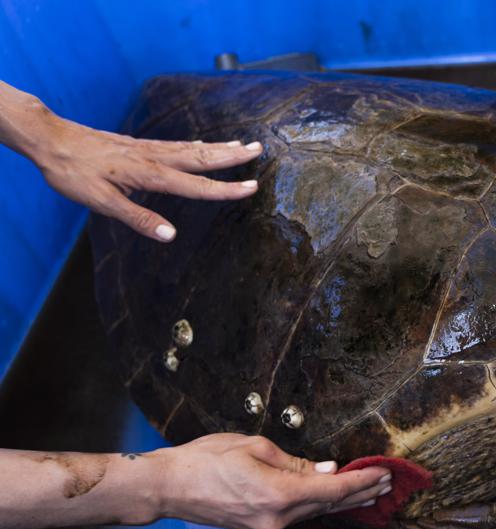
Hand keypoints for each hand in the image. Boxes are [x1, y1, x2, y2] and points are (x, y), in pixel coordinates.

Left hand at [27, 108, 261, 240]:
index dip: (226, 189)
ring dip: (219, 148)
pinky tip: (202, 145)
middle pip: (201, 157)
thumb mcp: (102, 202)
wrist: (50, 139)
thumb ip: (139, 218)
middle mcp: (154, 158)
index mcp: (150, 174)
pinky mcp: (138, 145)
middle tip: (259, 149)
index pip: (196, 185)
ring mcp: (147, 149)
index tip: (252, 187)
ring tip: (243, 146)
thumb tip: (170, 235)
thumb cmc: (73, 172)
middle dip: (232, 157)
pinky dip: (197, 145)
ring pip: (191, 148)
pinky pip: (176, 145)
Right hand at [154, 434, 391, 528]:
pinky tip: (335, 498)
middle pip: (329, 506)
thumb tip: (328, 471)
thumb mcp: (255, 447)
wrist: (168, 487)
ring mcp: (268, 528)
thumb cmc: (206, 458)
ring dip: (344, 501)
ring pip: (316, 513)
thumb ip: (295, 463)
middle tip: (388, 481)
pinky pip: (299, 516)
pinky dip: (321, 506)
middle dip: (361, 492)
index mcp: (277, 494)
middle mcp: (276, 519)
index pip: (332, 490)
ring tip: (372, 491)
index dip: (362, 481)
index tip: (384, 472)